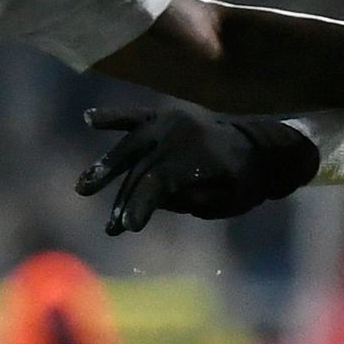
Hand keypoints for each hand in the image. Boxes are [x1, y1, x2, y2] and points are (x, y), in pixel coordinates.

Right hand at [74, 106, 320, 234]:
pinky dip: (112, 117)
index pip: (160, 181)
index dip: (141, 203)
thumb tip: (154, 199)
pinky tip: (89, 120)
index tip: (128, 226)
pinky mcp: (164, 115)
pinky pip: (135, 116)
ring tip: (84, 187)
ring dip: (107, 167)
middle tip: (112, 228)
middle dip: (124, 199)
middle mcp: (182, 134)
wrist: (258, 146)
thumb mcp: (226, 202)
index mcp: (200, 156)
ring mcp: (171, 121)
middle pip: (141, 168)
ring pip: (131, 144)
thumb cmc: (244, 183)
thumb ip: (191, 201)